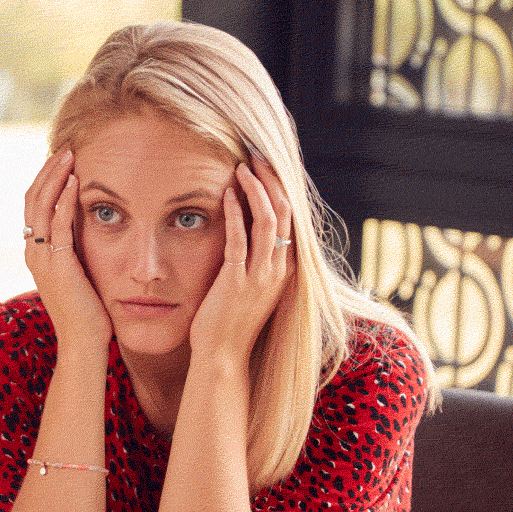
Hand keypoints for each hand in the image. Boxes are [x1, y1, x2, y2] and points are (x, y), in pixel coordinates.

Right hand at [23, 149, 110, 351]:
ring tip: (70, 156)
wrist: (84, 341)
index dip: (45, 180)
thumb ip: (78, 248)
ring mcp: (41, 258)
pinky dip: (63, 200)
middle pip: (31, 199)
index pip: (33, 205)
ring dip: (55, 178)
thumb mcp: (80, 272)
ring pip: (40, 206)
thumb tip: (94, 225)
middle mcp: (32, 251)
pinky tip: (76, 182)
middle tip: (66, 148)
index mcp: (35, 252)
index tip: (63, 159)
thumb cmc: (89, 311)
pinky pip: (56, 225)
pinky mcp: (57, 264)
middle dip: (48, 171)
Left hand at [188, 157, 293, 362]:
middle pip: (284, 212)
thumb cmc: (229, 322)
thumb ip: (254, 261)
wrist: (223, 356)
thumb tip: (246, 233)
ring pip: (268, 222)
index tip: (265, 166)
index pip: (289, 219)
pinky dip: (234, 213)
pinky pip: (240, 240)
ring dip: (255, 190)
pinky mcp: (238, 281)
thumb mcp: (250, 287)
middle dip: (271, 180)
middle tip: (257, 155)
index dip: (279, 189)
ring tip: (242, 167)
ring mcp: (261, 276)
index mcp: (285, 268)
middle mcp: (279, 269)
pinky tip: (226, 194)